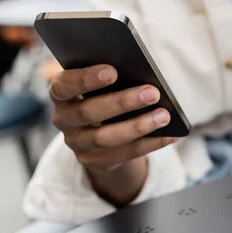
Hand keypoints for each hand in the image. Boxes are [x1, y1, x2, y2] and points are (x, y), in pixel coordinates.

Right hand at [50, 65, 176, 171]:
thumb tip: (142, 74)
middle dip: (123, 102)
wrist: (98, 126)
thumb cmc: (104, 91)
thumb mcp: (102, 82)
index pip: (64, 85)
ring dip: (138, 126)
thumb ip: (111, 77)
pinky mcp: (93, 161)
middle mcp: (63, 119)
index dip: (85, 79)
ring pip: (106, 138)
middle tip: (153, 93)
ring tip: (164, 116)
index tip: (112, 71)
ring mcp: (77, 143)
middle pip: (89, 112)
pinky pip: (123, 155)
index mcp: (61, 92)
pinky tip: (170, 135)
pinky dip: (149, 144)